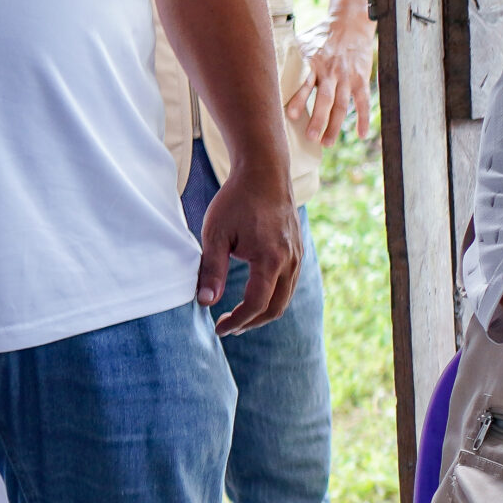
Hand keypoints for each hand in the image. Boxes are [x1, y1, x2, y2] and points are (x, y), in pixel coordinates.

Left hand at [196, 172, 302, 333]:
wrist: (265, 173)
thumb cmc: (237, 200)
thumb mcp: (216, 233)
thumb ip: (211, 269)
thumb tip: (205, 302)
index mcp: (271, 259)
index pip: (257, 304)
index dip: (237, 321)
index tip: (218, 328)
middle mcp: (290, 261)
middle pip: (276, 308)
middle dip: (251, 323)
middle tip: (227, 327)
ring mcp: (298, 257)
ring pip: (285, 298)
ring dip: (262, 312)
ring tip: (238, 316)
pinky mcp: (298, 252)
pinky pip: (289, 284)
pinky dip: (273, 297)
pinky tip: (254, 294)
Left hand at [286, 17, 373, 145]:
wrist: (351, 23)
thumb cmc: (322, 34)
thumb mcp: (303, 42)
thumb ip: (291, 58)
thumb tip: (265, 66)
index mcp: (314, 64)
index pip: (306, 85)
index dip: (299, 100)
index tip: (292, 116)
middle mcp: (331, 73)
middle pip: (326, 100)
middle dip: (319, 120)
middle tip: (311, 138)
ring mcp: (347, 78)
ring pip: (342, 106)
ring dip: (335, 125)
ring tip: (327, 143)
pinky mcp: (360, 79)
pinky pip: (363, 102)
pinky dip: (363, 118)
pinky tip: (361, 134)